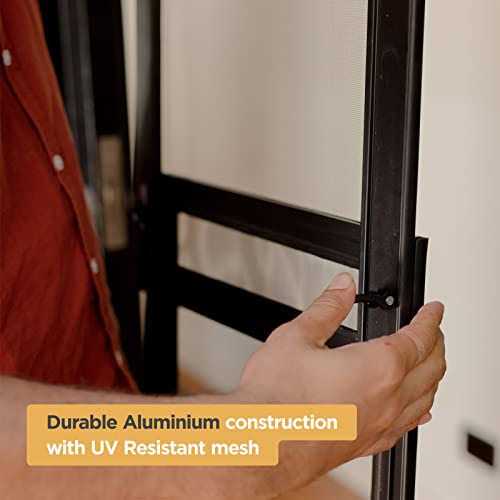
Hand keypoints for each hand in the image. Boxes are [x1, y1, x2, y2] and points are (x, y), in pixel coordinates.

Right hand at [236, 273, 445, 491]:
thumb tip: (343, 286)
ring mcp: (381, 425)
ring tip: (429, 361)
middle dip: (436, 343)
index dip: (429, 319)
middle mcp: (388, 399)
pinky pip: (408, 425)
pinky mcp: (368, 444)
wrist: (261, 443)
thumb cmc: (276, 397)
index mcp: (377, 367)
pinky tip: (417, 408)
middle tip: (432, 329)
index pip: (419, 338)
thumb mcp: (297, 336)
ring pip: (426, 398)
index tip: (433, 310)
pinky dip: (420, 408)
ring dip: (432, 375)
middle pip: (432, 368)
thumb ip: (327, 307)